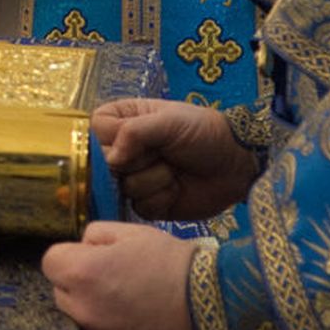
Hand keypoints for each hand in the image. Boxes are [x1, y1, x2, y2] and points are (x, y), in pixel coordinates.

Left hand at [42, 221, 201, 329]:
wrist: (219, 308)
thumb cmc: (176, 265)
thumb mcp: (135, 234)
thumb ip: (96, 235)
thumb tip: (82, 247)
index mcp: (83, 273)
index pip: (51, 262)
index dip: (71, 258)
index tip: (92, 260)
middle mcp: (84, 311)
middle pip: (62, 294)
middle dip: (81, 287)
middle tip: (117, 283)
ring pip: (82, 322)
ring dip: (97, 315)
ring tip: (134, 309)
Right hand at [94, 96, 258, 219]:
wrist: (234, 163)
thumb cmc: (202, 131)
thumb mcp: (168, 121)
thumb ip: (134, 132)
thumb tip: (110, 160)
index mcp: (121, 122)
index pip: (94, 133)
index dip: (112, 141)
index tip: (136, 140)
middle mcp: (122, 151)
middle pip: (104, 166)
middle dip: (139, 162)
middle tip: (163, 153)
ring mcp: (133, 179)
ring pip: (124, 189)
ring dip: (155, 180)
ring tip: (175, 169)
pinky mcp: (148, 204)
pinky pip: (140, 208)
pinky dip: (162, 198)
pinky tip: (177, 188)